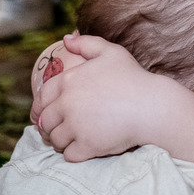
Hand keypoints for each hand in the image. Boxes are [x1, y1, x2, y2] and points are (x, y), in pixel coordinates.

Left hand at [32, 34, 154, 160]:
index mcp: (68, 81)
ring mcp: (76, 126)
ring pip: (55, 139)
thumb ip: (86, 43)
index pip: (41, 98)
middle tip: (59, 130)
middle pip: (45, 122)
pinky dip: (73, 154)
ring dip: (60, 141)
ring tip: (71, 140)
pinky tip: (82, 149)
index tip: (46, 115)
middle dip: (49, 127)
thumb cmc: (134, 78)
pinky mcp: (87, 146)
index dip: (41, 108)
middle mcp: (67, 104)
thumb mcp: (111, 52)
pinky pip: (69, 155)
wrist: (152, 106)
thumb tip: (66, 39)